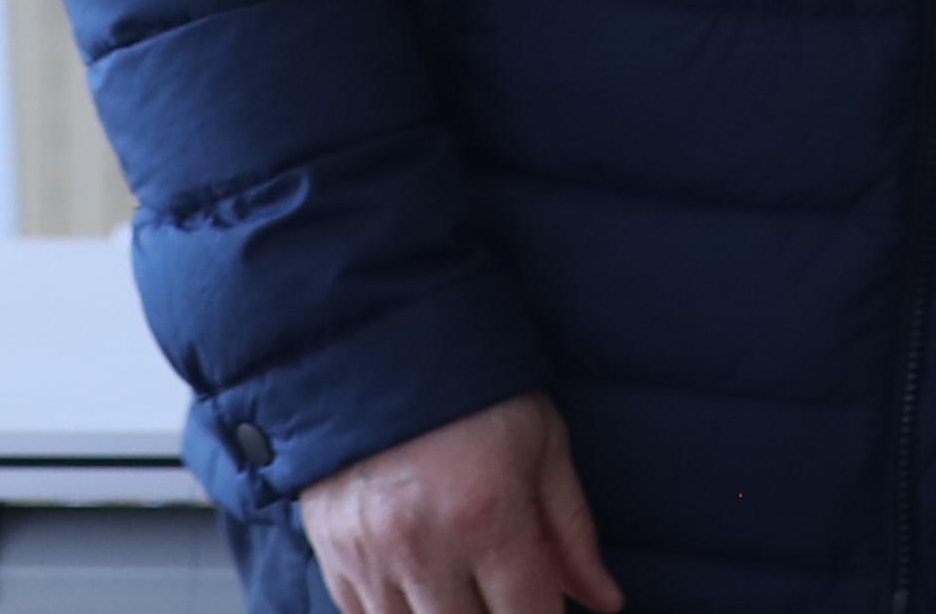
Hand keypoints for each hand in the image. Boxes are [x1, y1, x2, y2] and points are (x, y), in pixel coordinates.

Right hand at [297, 391, 621, 613]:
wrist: (382, 347)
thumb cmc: (478, 391)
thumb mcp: (543, 443)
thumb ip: (571, 529)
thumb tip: (604, 600)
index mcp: (489, 516)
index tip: (549, 607)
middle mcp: (426, 548)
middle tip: (508, 589)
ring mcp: (371, 559)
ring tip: (468, 580)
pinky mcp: (332, 559)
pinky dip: (400, 612)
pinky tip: (424, 587)